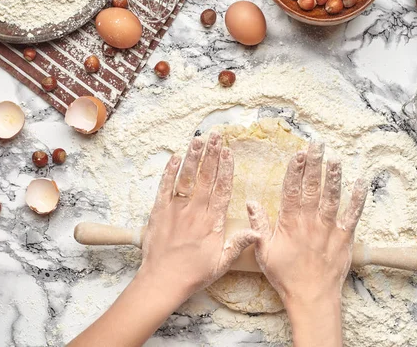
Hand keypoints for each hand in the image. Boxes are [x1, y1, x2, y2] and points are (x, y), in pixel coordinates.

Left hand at [69, 134, 258, 346]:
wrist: (163, 280)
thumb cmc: (193, 274)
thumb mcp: (221, 263)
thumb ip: (238, 243)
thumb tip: (257, 230)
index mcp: (212, 222)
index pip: (222, 189)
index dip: (226, 169)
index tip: (229, 153)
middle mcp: (194, 211)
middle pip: (205, 177)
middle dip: (211, 155)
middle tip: (216, 137)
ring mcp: (175, 209)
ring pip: (186, 177)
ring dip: (192, 157)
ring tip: (198, 139)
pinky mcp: (159, 211)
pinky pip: (165, 187)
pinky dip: (169, 171)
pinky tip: (175, 157)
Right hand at [247, 142, 366, 346]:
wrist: (311, 297)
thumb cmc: (286, 276)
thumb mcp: (264, 252)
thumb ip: (258, 226)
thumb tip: (251, 203)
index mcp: (289, 223)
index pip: (291, 190)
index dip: (294, 170)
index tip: (297, 154)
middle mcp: (309, 222)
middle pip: (312, 188)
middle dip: (314, 164)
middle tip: (317, 145)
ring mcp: (328, 229)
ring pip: (331, 197)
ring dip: (334, 177)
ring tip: (335, 158)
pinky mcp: (344, 238)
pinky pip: (352, 216)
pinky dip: (357, 200)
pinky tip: (361, 183)